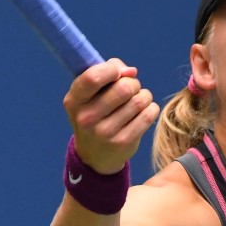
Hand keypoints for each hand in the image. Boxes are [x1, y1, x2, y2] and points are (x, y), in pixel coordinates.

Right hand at [63, 58, 160, 173]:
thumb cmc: (95, 113)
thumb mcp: (89, 94)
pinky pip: (149, 113)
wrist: (94, 156)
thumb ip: (107, 72)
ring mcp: (106, 132)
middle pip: (124, 87)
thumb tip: (131, 71)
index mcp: (74, 101)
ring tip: (138, 101)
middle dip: (133, 83)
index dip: (112, 69)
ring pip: (140, 100)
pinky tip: (143, 112)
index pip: (93, 77)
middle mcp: (87, 117)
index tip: (117, 73)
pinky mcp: (124, 141)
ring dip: (144, 96)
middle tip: (131, 89)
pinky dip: (151, 108)